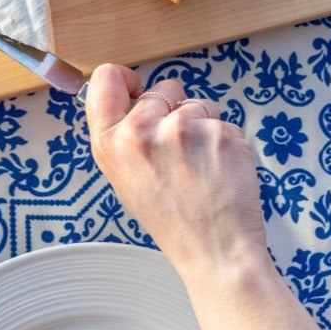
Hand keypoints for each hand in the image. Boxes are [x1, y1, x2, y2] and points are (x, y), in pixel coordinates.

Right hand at [85, 63, 265, 277]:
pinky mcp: (219, 131)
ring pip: (196, 103)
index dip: (125, 79)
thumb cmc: (173, 220)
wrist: (216, 250)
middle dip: (173, 110)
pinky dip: (224, 139)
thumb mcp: (124, 179)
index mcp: (110, 144)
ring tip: (200, 165)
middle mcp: (141, 131)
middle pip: (161, 88)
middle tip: (177, 151)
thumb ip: (122, 135)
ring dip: (202, 124)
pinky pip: (222, 120)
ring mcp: (183, 129)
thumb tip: (134, 97)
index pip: (106, 78)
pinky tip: (220, 169)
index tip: (137, 89)